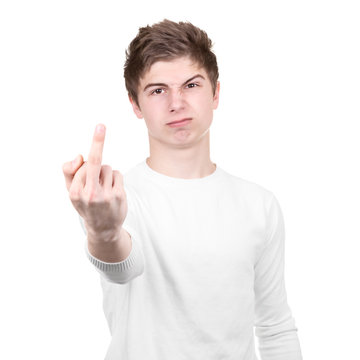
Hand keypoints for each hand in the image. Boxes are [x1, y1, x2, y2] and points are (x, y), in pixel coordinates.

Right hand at [62, 124, 127, 242]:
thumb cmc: (85, 204)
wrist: (103, 229)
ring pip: (108, 168)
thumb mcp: (71, 191)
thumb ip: (69, 171)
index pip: (83, 165)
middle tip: (101, 127)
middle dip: (97, 146)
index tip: (100, 128)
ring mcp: (105, 196)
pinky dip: (115, 178)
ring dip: (106, 174)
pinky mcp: (119, 196)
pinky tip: (112, 191)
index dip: (89, 156)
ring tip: (103, 188)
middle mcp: (89, 194)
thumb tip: (80, 155)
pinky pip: (117, 174)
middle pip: (94, 162)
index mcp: (74, 192)